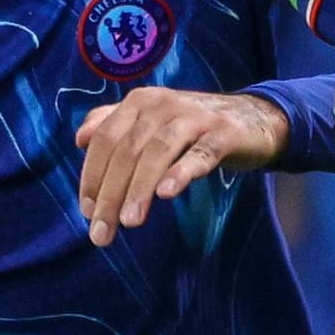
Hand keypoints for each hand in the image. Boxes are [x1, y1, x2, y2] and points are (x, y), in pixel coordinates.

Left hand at [74, 87, 290, 245]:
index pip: (106, 140)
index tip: (87, 212)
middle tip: (101, 232)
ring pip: (158, 152)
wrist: (254, 118)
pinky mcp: (224, 135)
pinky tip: (167, 194)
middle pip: (127, 150)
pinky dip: (182, 171)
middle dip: (110, 193)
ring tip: (129, 221)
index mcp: (140, 102)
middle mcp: (163, 105)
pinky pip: (200, 154)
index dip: (91, 176)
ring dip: (140, 187)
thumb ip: (114, 124)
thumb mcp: (152, 121)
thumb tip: (80, 139)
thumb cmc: (193, 126)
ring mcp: (194, 118)